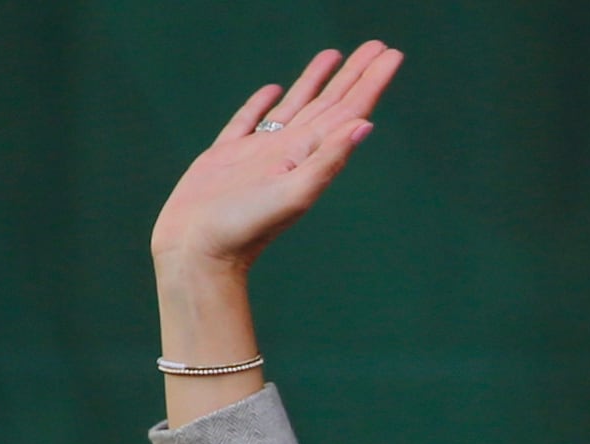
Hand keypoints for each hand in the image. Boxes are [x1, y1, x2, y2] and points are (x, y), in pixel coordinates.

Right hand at [149, 42, 401, 275]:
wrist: (197, 252)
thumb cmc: (244, 229)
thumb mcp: (293, 194)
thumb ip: (328, 160)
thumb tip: (364, 126)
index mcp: (309, 156)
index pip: (349, 110)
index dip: (371, 82)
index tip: (392, 54)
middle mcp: (291, 151)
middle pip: (331, 103)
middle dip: (355, 74)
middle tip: (378, 45)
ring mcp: (260, 153)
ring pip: (295, 105)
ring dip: (317, 81)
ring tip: (335, 55)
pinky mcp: (227, 156)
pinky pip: (250, 120)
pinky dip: (263, 103)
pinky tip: (274, 90)